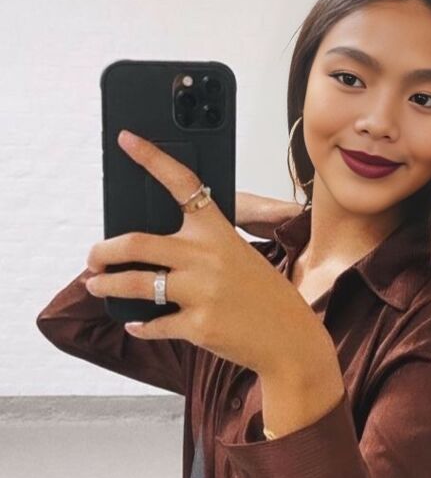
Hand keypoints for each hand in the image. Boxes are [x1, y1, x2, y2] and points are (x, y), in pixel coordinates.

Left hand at [84, 130, 323, 376]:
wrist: (290, 338)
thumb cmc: (261, 295)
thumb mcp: (238, 256)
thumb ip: (200, 247)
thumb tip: (149, 251)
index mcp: (218, 230)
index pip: (181, 182)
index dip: (151, 157)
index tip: (126, 139)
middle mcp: (206, 256)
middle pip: (135, 242)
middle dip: (102, 250)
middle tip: (94, 256)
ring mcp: (201, 291)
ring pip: (135, 284)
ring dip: (106, 285)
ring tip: (96, 285)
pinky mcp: (198, 325)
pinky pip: (152, 323)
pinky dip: (139, 325)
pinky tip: (136, 323)